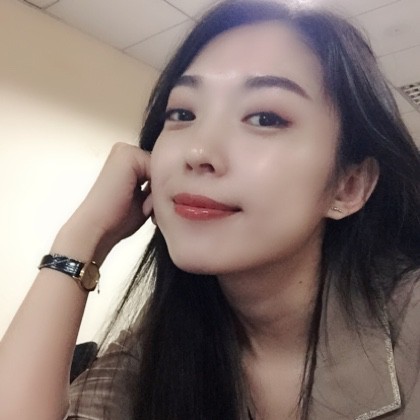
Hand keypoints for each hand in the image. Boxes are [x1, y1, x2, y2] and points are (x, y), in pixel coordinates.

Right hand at [58, 143, 151, 263]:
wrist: (97, 228)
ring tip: (143, 207)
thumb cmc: (117, 220)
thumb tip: (176, 185)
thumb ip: (155, 187)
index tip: (149, 209)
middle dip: (161, 190)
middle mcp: (125, 151)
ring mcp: (126, 151)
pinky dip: (155, 190)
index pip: (160, 171)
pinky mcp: (128, 155)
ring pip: (162, 171)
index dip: (161, 191)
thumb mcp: (142, 199)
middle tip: (145, 209)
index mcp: (126, 160)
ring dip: (158, 191)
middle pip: (163, 169)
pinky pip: (158, 172)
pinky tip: (141, 202)